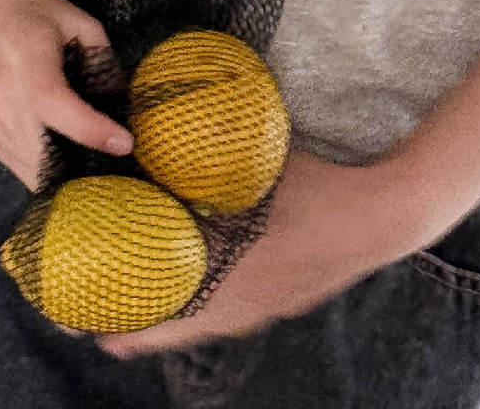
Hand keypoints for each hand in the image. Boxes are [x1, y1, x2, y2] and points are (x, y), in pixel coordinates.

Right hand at [0, 0, 133, 189]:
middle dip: (82, 165)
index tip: (124, 142)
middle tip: (116, 164)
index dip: (90, 129)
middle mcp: (1, 93)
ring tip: (94, 163)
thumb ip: (101, 58)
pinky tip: (64, 157)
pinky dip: (44, 168)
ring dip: (64, 172)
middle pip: (41, 148)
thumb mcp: (76, 21)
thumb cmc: (33, 13)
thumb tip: (121, 101)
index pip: (55, 104)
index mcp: (26, 60)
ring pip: (31, 165)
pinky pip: (19, 163)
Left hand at [96, 151, 417, 357]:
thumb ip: (204, 163)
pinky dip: (207, 312)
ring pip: (210, 325)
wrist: (381, 215)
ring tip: (142, 319)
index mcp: (233, 277)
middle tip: (105, 333)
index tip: (98, 335)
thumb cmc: (316, 189)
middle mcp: (248, 303)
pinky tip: (199, 297)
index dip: (134, 329)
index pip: (173, 317)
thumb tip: (153, 145)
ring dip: (175, 324)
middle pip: (185, 332)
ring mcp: (269, 307)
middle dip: (144, 332)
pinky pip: (235, 315)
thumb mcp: (252, 171)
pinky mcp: (285, 300)